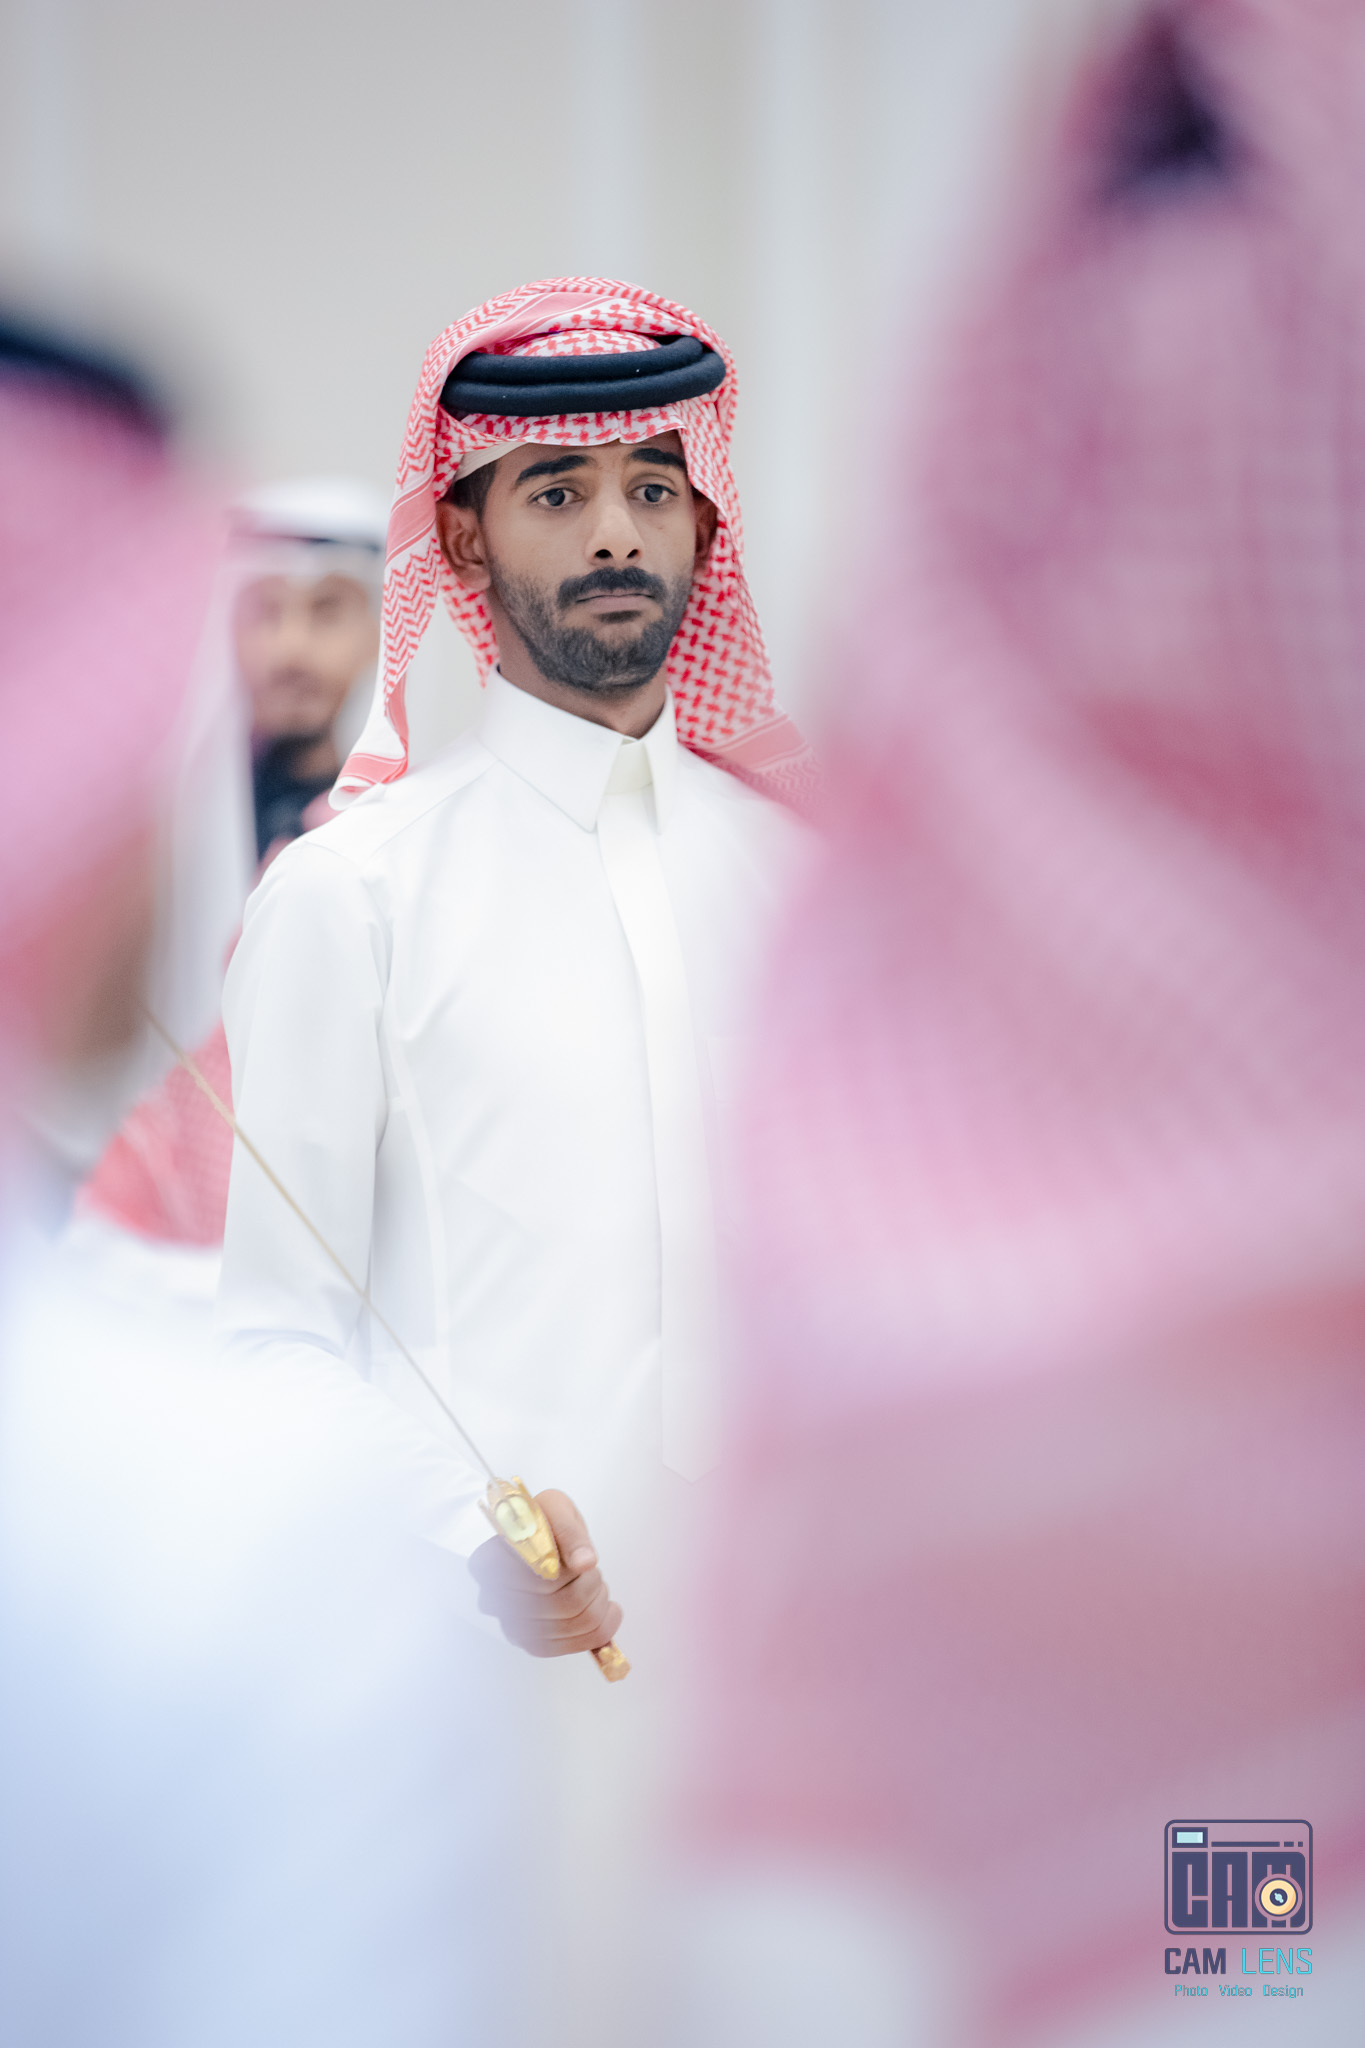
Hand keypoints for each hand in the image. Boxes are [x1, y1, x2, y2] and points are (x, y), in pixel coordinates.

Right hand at [468, 1489, 621, 1658]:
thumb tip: (585, 1562)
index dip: (569, 1572)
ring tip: (598, 1586)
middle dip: (591, 1585)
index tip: (581, 1559)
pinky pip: (572, 1646)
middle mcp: (493, 1597)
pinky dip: (601, 1629)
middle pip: (559, 1604)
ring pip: (571, 1625)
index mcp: (490, 1561)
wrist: (543, 1541)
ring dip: (598, 1604)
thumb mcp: (555, 1508)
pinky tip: (608, 1611)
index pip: (539, 1578)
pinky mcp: (531, 1643)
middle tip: (594, 1570)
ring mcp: (511, 1625)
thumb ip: (568, 1531)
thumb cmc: (544, 1521)